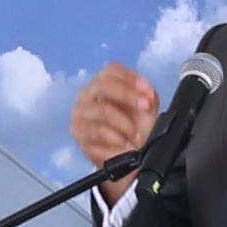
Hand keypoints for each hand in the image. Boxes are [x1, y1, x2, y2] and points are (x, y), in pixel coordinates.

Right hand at [70, 63, 159, 200]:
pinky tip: (124, 144)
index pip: (111, 70)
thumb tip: (147, 92)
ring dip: (125, 124)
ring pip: (103, 110)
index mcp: (104, 83)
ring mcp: (80, 112)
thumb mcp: (147, 110)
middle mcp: (87, 94)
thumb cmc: (135, 128)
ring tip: (137, 137)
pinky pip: (98, 131)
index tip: (146, 91)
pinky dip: (116, 138)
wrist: (127, 156)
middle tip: (145, 107)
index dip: (130, 78)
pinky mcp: (77, 131)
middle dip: (128, 95)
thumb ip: (148, 96)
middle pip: (103, 84)